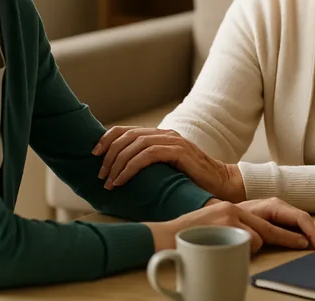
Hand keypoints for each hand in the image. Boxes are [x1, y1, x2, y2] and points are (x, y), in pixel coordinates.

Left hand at [93, 126, 245, 202]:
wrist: (221, 184)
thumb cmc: (191, 181)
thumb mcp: (164, 171)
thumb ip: (147, 166)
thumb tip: (116, 175)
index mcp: (159, 136)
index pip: (126, 130)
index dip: (106, 139)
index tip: (93, 154)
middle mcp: (164, 134)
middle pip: (127, 136)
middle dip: (108, 154)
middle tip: (100, 174)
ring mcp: (172, 141)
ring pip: (135, 144)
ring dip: (117, 163)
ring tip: (109, 182)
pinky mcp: (179, 151)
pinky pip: (147, 155)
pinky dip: (131, 167)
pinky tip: (122, 180)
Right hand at [144, 200, 313, 253]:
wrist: (161, 238)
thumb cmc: (185, 241)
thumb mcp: (212, 232)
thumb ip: (232, 235)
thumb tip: (253, 246)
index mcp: (230, 210)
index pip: (264, 219)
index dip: (284, 230)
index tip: (301, 239)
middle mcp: (232, 209)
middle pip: (269, 225)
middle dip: (290, 237)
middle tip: (309, 245)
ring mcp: (230, 215)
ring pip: (259, 236)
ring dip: (253, 249)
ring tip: (234, 251)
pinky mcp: (227, 223)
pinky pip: (249, 241)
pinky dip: (244, 250)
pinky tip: (227, 250)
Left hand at [237, 198, 314, 250]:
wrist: (223, 214)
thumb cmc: (237, 220)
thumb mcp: (257, 228)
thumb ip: (278, 234)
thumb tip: (300, 241)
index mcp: (275, 206)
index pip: (301, 218)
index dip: (312, 233)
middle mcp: (279, 205)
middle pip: (303, 218)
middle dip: (313, 234)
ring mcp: (277, 209)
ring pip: (299, 221)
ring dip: (308, 234)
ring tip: (314, 248)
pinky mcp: (275, 215)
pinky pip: (293, 223)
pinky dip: (300, 233)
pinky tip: (302, 243)